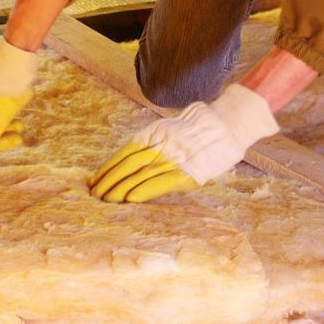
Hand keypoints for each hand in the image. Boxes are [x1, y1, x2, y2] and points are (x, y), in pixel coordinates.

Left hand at [90, 84, 278, 202]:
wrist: (229, 124)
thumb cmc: (200, 128)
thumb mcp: (171, 129)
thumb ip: (153, 142)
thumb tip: (131, 159)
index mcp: (155, 133)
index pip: (125, 152)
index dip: (108, 167)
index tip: (94, 179)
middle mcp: (161, 145)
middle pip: (129, 164)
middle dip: (110, 180)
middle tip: (94, 193)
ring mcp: (175, 158)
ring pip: (142, 174)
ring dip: (121, 188)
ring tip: (106, 199)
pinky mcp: (189, 172)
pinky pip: (162, 182)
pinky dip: (145, 190)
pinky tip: (131, 198)